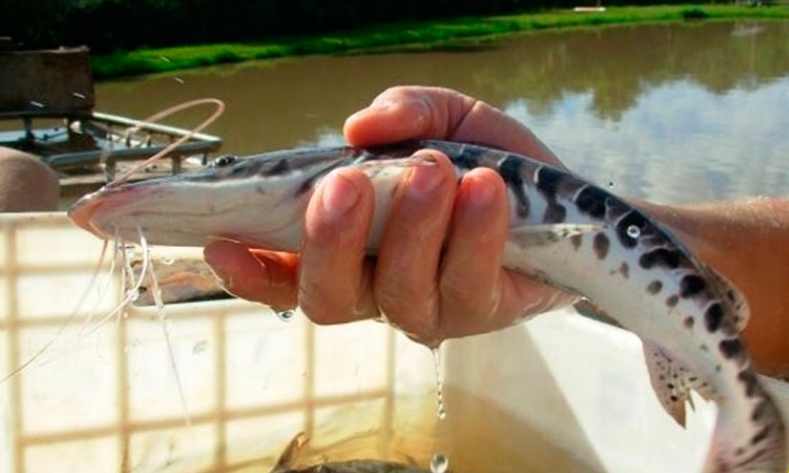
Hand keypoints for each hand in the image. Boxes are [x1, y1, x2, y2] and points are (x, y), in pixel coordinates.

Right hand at [204, 86, 577, 345]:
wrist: (562, 198)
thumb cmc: (484, 162)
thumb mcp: (442, 119)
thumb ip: (404, 112)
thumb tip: (360, 126)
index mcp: (347, 251)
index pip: (283, 274)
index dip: (248, 269)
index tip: (221, 239)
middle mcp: (376, 290)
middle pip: (328, 296)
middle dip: (329, 240)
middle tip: (347, 182)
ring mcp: (427, 309)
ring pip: (398, 291)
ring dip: (411, 226)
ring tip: (434, 169)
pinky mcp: (481, 312)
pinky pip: (466, 281)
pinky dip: (472, 230)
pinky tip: (485, 188)